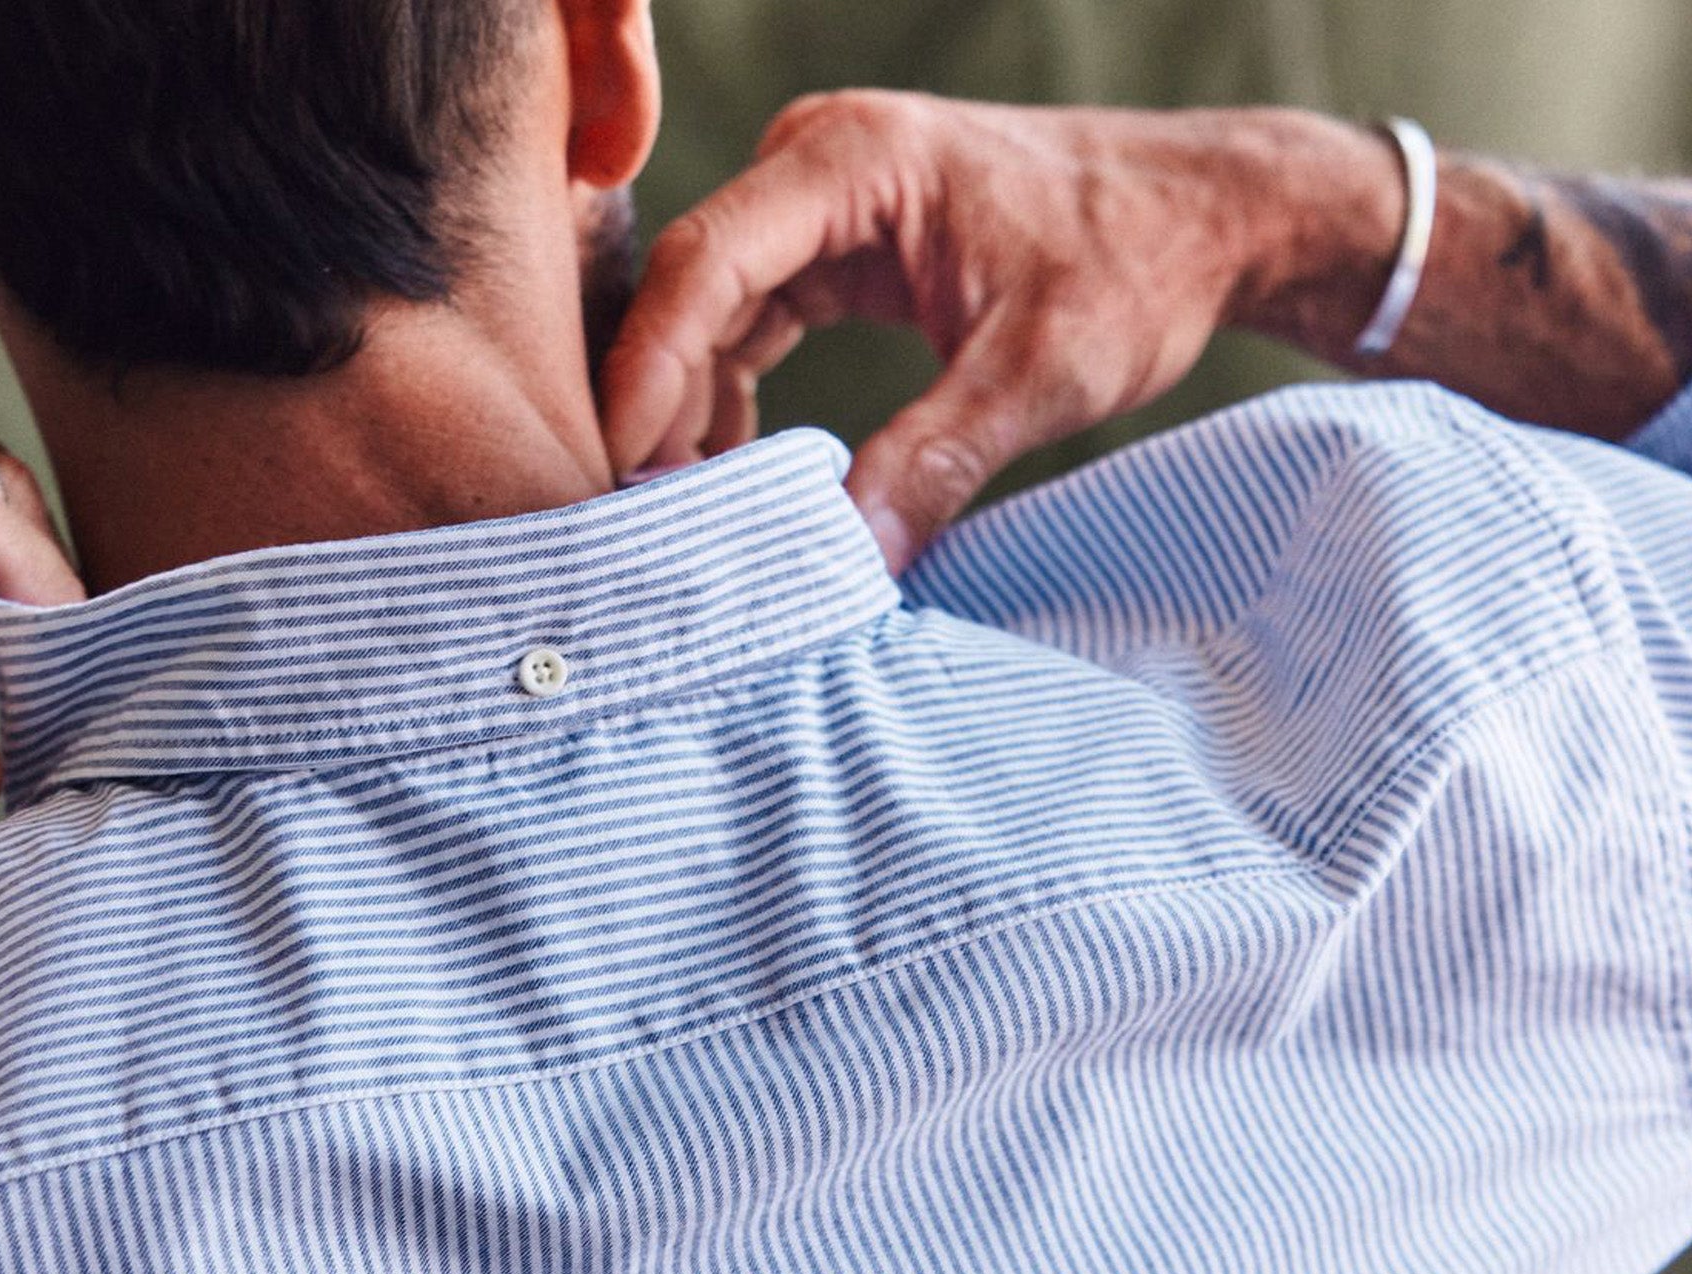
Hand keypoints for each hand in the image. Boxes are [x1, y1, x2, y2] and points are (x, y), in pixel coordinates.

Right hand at [599, 97, 1396, 571]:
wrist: (1207, 218)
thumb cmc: (1137, 262)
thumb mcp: (1041, 371)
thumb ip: (938, 459)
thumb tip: (850, 558)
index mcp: (854, 160)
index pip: (707, 262)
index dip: (649, 370)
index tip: (621, 469)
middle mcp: (817, 165)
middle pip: (692, 293)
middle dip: (657, 407)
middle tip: (640, 522)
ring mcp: (821, 206)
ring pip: (713, 318)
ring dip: (692, 415)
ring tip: (686, 517)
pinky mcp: (837, 251)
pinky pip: (752, 329)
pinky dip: (735, 402)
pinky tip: (736, 478)